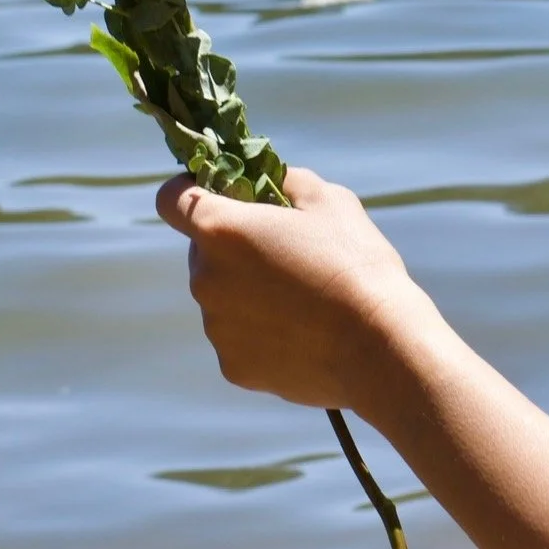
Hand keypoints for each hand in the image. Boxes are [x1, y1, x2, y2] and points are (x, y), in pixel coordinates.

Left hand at [156, 166, 427, 409]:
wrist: (378, 346)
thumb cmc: (354, 263)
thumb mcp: (329, 199)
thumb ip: (286, 181)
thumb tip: (269, 181)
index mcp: (221, 230)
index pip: (170, 199)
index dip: (188, 190)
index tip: (218, 192)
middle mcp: (205, 279)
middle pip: (204, 251)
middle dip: (234, 246)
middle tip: (285, 249)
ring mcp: (216, 328)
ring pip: (222, 297)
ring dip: (248, 290)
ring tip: (305, 297)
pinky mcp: (234, 367)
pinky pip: (239, 338)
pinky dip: (261, 332)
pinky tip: (304, 331)